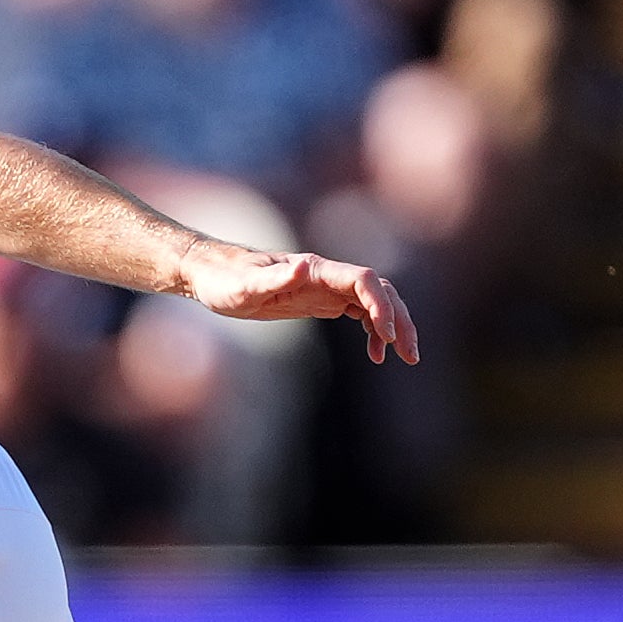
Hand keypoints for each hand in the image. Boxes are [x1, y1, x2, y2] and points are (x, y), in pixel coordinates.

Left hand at [180, 242, 418, 363]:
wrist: (212, 274)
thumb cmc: (224, 280)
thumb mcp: (244, 286)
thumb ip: (275, 277)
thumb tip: (306, 264)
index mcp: (315, 269)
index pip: (363, 280)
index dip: (381, 304)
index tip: (388, 336)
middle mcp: (326, 274)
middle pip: (379, 290)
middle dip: (399, 319)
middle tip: (410, 354)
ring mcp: (326, 287)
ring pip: (374, 301)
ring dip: (394, 326)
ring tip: (404, 357)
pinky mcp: (321, 300)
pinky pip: (359, 312)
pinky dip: (374, 330)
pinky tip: (375, 354)